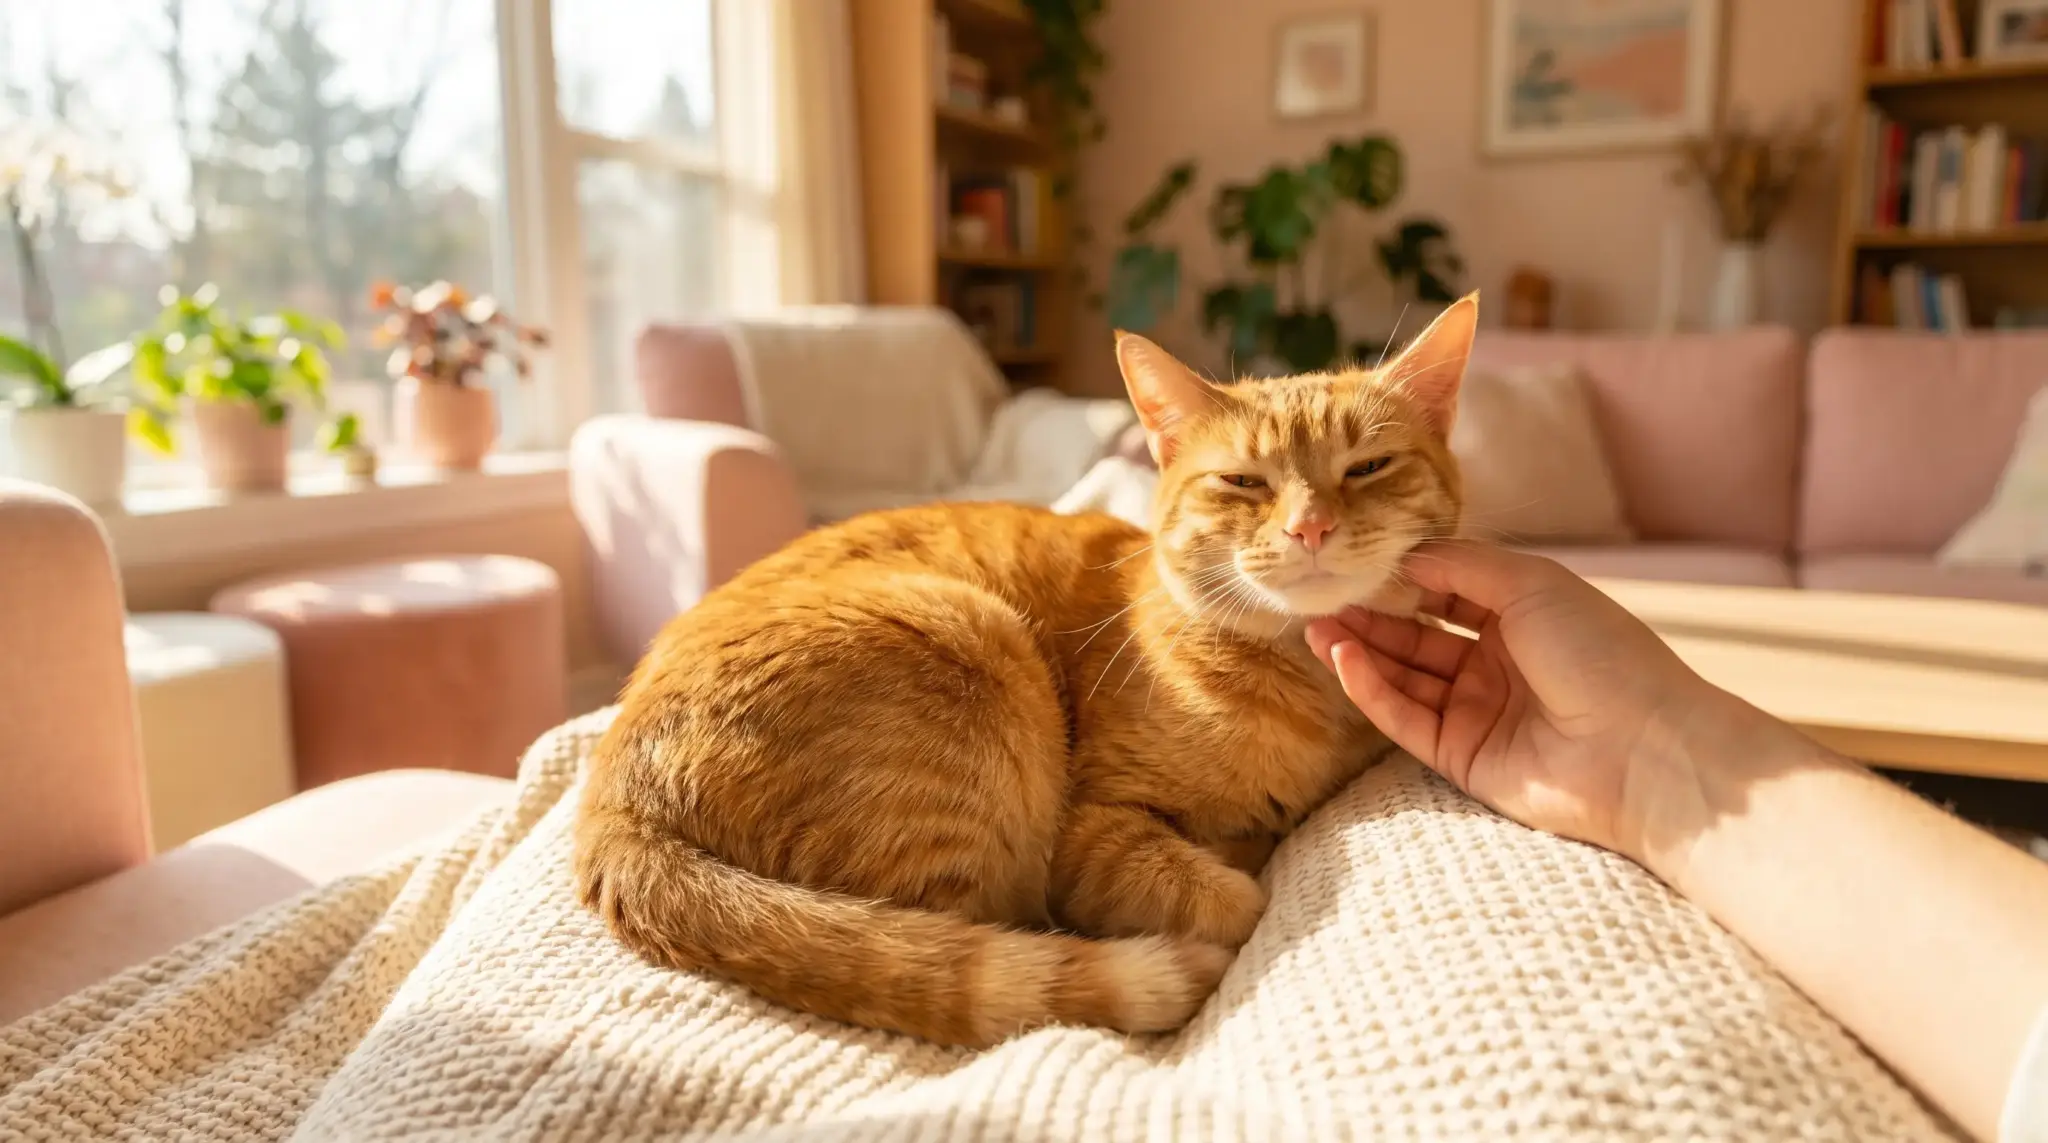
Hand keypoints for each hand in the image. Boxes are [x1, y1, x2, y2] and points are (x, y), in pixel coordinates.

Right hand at [1305, 542, 1808, 876]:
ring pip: (1404, 676)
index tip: (1356, 559)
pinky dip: (1373, 690)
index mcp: (1523, 616)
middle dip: (1369, 615)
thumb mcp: (1533, 584)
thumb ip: (1462, 565)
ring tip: (1316, 627)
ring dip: (1360, 651)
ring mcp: (1479, 711)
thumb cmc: (1602, 655)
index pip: (1446, 591)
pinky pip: (1406, 719)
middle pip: (1417, 634)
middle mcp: (1498, 662)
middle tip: (1319, 596)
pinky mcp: (1463, 757)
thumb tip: (1403, 555)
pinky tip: (1346, 660)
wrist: (1644, 751)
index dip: (1402, 576)